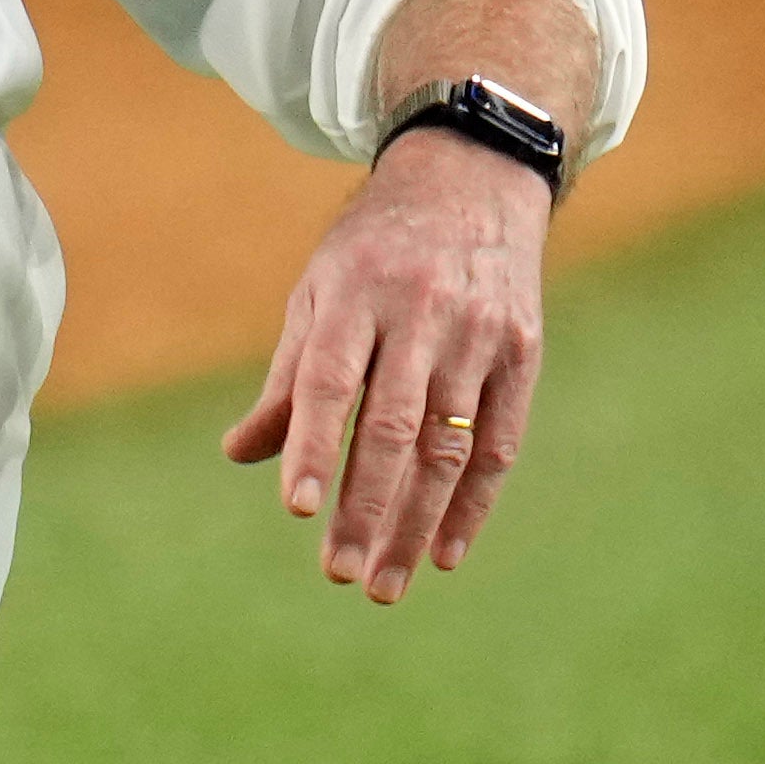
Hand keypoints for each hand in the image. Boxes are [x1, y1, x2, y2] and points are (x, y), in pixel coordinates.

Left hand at [222, 129, 551, 601]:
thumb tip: (241, 454)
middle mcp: (421, 314)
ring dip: (415, 522)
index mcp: (356, 294)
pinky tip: (443, 554)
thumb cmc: (373, 251)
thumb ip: (288, 378)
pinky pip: (500, 442)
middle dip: (365, 507)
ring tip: (383, 582)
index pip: (331, 381)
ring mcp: (479, 334)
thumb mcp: (318, 292)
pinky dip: (472, 504)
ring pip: (448, 445)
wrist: (471, 181)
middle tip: (338, 573)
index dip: (315, 446)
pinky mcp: (523, 352)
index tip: (297, 509)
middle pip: (393, 427)